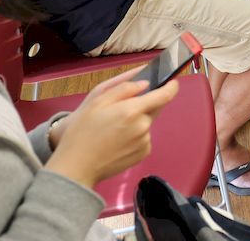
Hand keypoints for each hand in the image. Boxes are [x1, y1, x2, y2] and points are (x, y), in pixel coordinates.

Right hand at [45, 68, 177, 188]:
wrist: (76, 167)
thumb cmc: (82, 132)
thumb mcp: (96, 102)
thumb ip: (123, 89)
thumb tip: (144, 84)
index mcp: (132, 111)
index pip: (164, 95)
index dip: (171, 86)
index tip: (173, 82)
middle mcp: (143, 126)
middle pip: (153, 109)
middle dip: (143, 106)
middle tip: (120, 112)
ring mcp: (144, 141)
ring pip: (147, 124)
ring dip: (137, 122)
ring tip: (114, 129)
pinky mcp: (142, 154)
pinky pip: (144, 138)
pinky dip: (136, 136)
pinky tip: (117, 141)